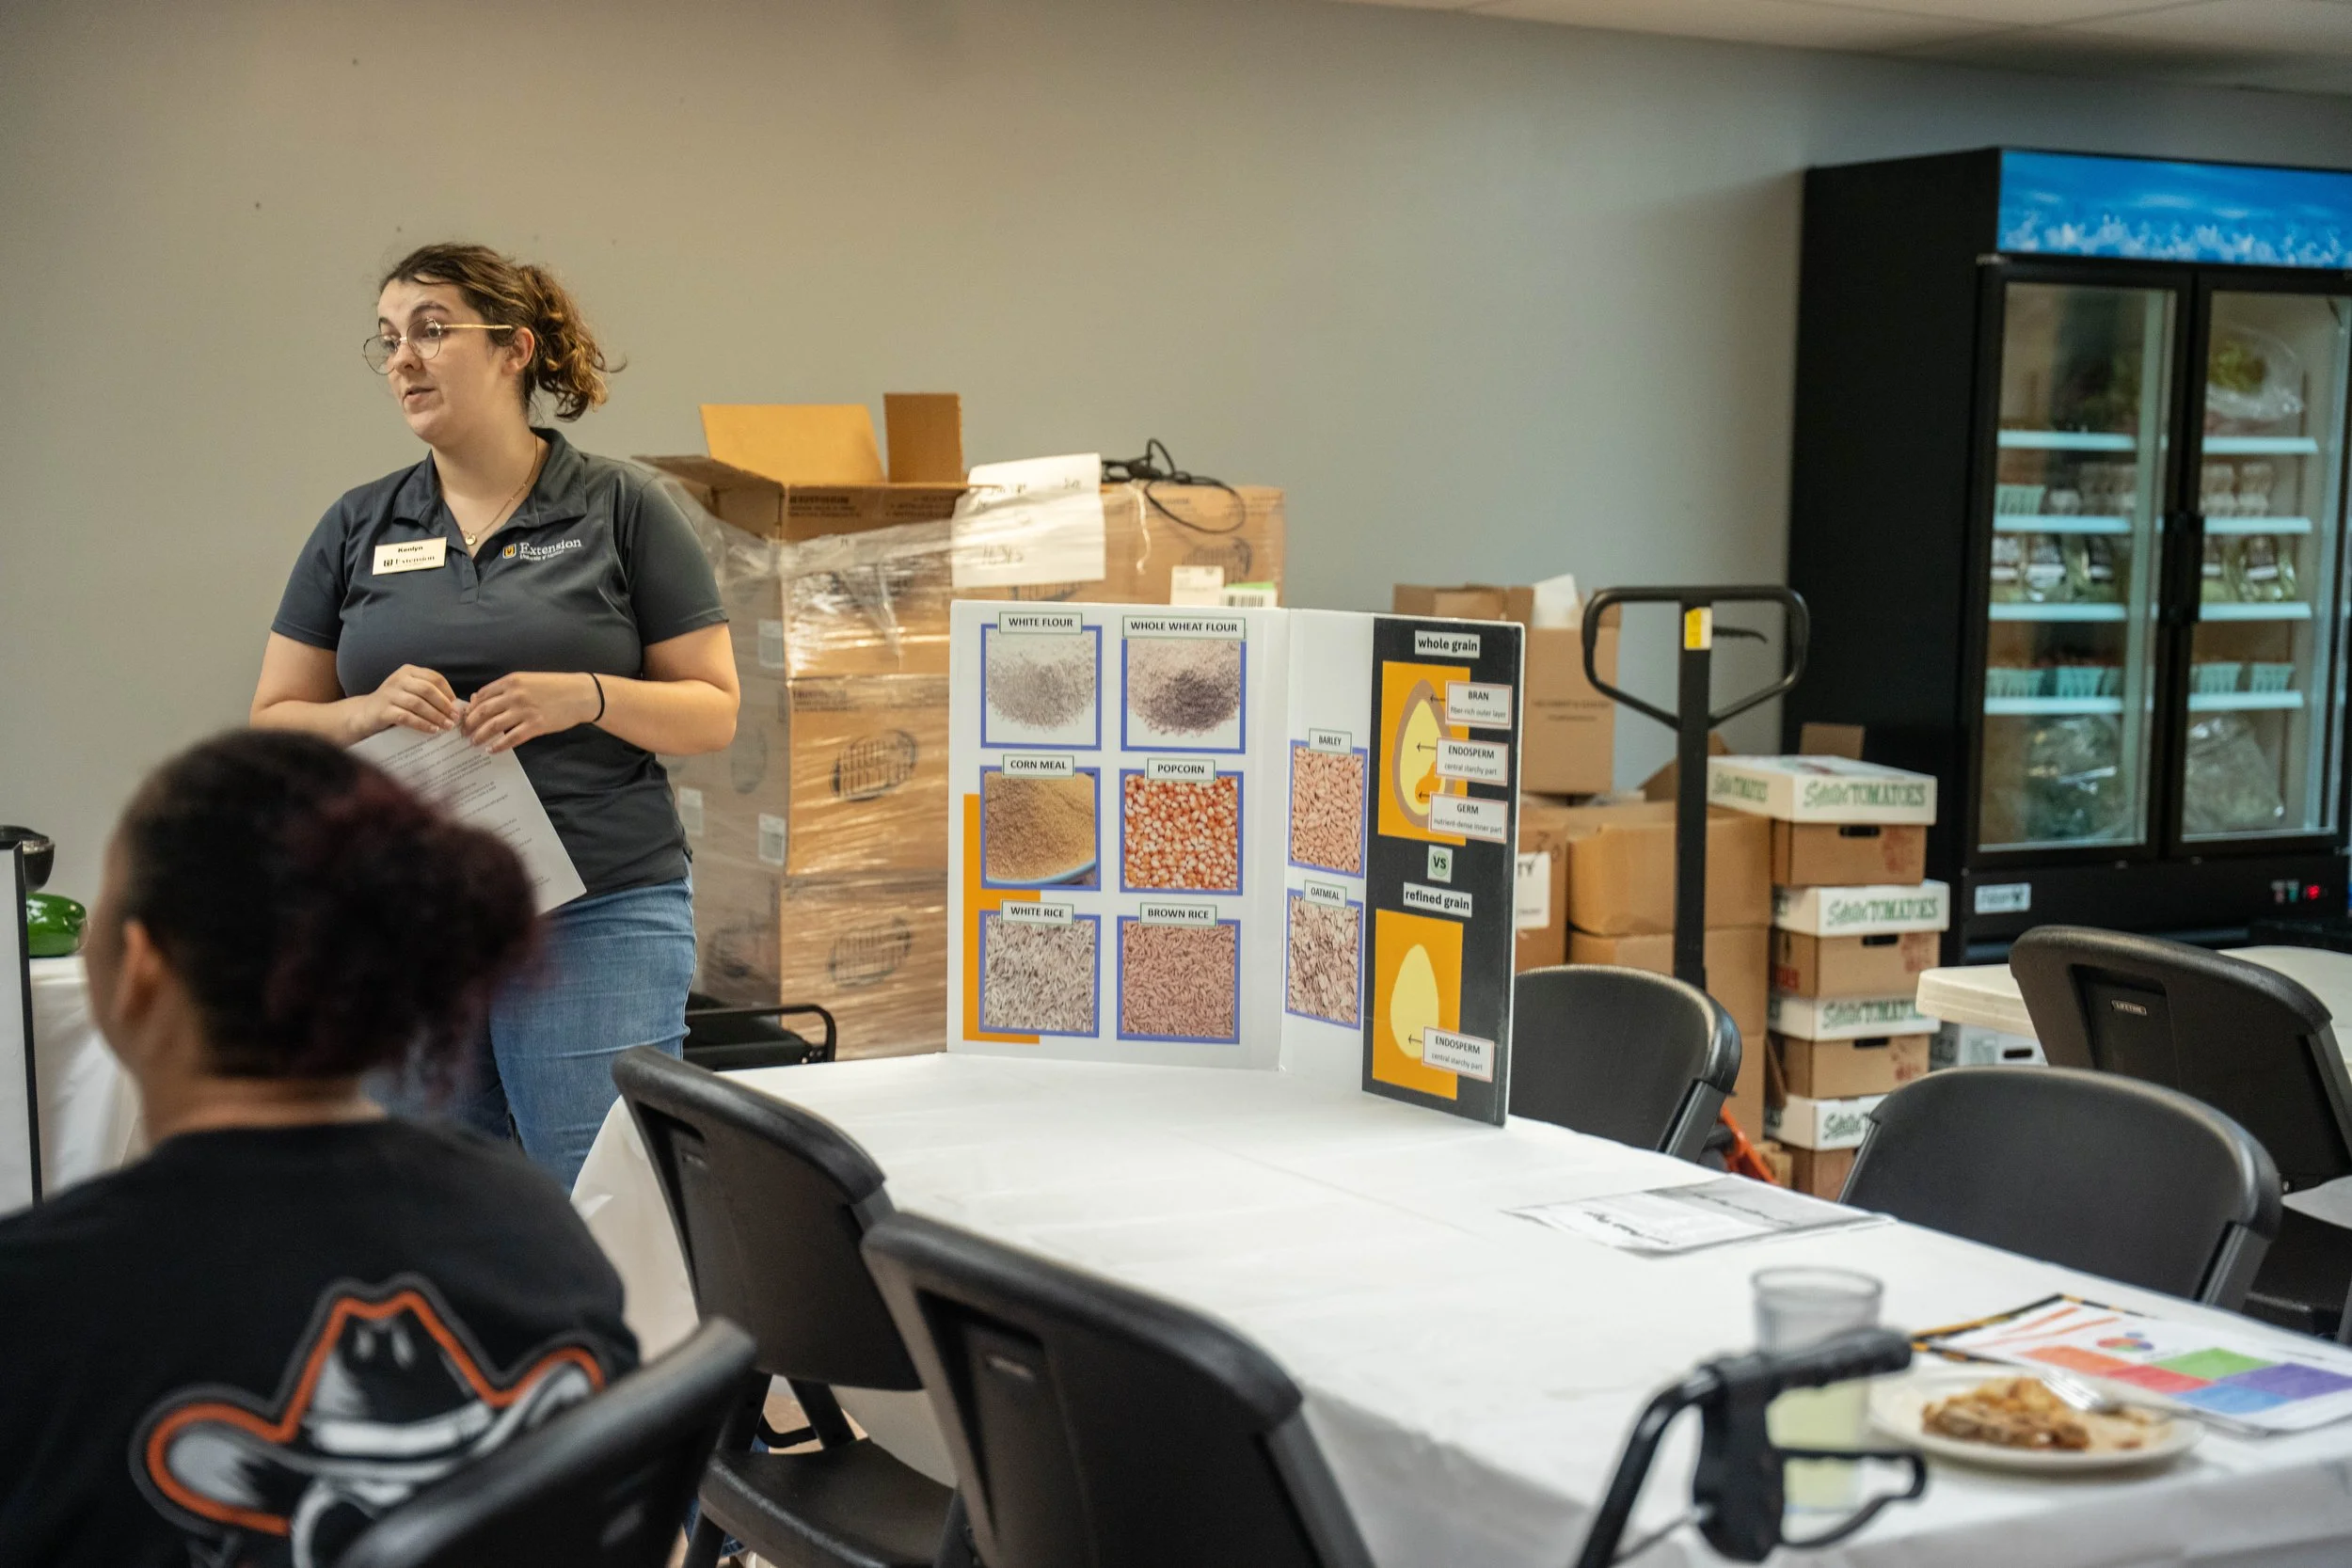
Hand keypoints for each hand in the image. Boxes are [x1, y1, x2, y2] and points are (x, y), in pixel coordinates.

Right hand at [359, 665, 458, 736]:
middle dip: (444, 705)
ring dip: (436, 716)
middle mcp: (398, 679)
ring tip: (447, 726)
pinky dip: (422, 724)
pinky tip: (432, 729)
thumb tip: (455, 706)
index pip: (434, 678)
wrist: (365, 713)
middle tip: (454, 718)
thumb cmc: (395, 703)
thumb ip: (428, 694)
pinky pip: (406, 717)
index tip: (456, 705)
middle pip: (428, 690)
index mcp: (408, 671)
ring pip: (418, 703)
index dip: (448, 692)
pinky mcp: (383, 710)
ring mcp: (389, 694)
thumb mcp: (411, 691)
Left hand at [462, 671, 601, 753]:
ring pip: (493, 726)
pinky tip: (492, 750)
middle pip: (483, 711)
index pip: (482, 696)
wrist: (581, 694)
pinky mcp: (536, 725)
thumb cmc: (555, 686)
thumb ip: (505, 688)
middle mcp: (515, 695)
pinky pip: (511, 738)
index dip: (470, 709)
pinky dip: (499, 745)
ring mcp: (525, 711)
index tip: (464, 718)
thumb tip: (480, 699)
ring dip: (480, 736)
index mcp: (511, 681)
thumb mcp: (527, 680)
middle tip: (463, 733)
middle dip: (470, 724)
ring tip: (474, 743)